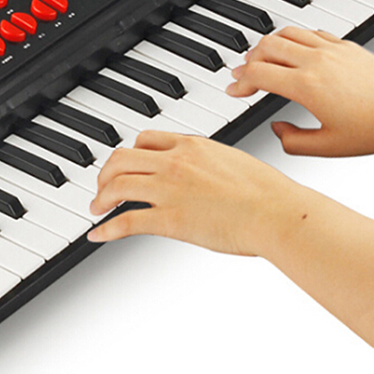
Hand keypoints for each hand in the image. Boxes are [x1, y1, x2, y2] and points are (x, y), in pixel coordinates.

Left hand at [87, 131, 298, 254]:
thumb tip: (202, 169)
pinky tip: (97, 234)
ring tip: (96, 208)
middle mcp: (174, 162)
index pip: (144, 139)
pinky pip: (126, 220)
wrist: (277, 212)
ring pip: (117, 185)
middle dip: (105, 173)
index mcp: (191, 145)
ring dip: (100, 197)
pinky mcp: (170, 219)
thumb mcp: (231, 160)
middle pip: (121, 158)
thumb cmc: (267, 192)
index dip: (128, 152)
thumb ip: (208, 160)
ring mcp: (169, 189)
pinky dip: (106, 228)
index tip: (124, 165)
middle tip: (101, 187)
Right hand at [225, 27, 373, 156]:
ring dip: (266, 45)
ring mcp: (330, 49)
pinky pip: (308, 32)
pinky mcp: (344, 44)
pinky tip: (291, 48)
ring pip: (285, 34)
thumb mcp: (329, 147)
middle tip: (242, 74)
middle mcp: (315, 62)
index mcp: (306, 86)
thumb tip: (277, 129)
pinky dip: (291, 38)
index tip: (233, 91)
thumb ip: (293, 141)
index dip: (240, 83)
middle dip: (247, 61)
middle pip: (265, 48)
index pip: (258, 74)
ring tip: (260, 57)